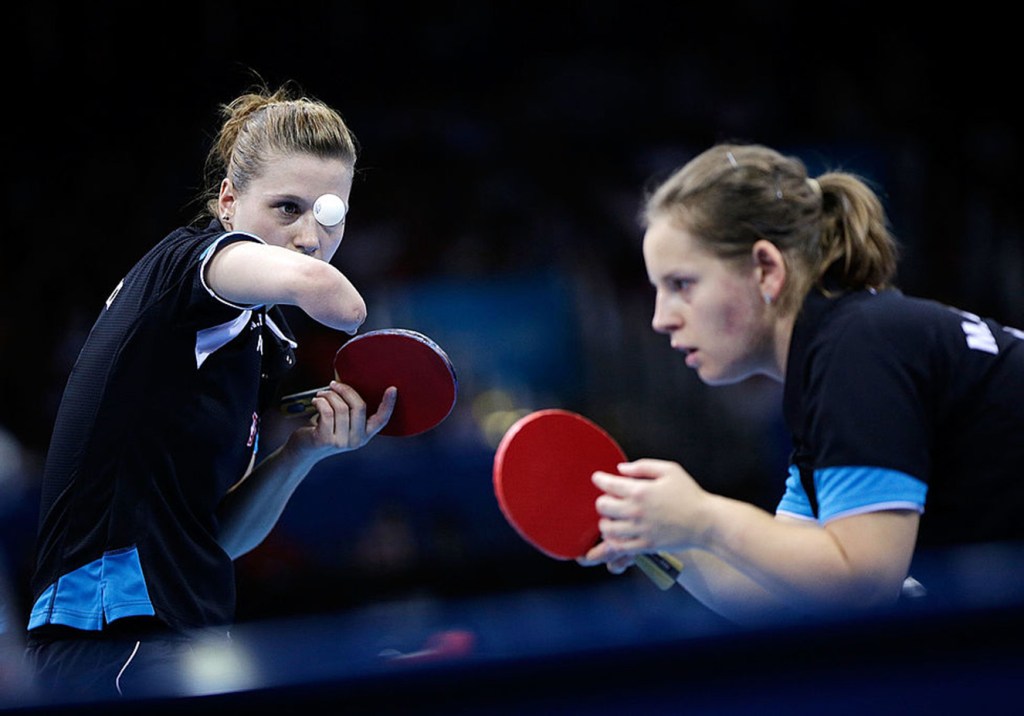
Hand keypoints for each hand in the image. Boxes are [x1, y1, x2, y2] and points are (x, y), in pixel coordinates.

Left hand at [288, 381, 396, 458]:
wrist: (304, 451)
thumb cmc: (322, 431)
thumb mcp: (342, 424)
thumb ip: (350, 409)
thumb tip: (347, 384)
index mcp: (364, 435)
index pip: (382, 420)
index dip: (388, 404)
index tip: (392, 389)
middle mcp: (356, 440)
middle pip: (359, 406)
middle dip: (346, 390)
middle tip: (334, 384)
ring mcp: (342, 442)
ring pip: (341, 407)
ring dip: (329, 395)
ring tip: (322, 394)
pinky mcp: (326, 440)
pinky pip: (327, 411)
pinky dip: (320, 401)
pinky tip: (316, 401)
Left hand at [591, 459, 708, 555]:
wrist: (706, 522)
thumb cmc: (690, 494)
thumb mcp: (670, 470)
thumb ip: (642, 467)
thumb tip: (621, 469)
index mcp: (641, 491)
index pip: (608, 485)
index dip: (599, 479)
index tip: (598, 478)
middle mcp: (637, 511)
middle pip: (603, 507)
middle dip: (602, 500)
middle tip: (609, 499)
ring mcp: (640, 530)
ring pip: (607, 528)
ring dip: (606, 521)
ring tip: (612, 518)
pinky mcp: (645, 545)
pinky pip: (619, 546)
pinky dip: (613, 540)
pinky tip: (618, 534)